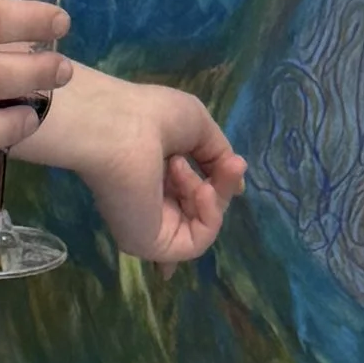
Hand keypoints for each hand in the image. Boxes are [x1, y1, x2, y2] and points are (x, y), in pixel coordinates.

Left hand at [22, 64, 245, 271]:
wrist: (125, 129)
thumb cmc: (153, 117)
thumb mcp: (199, 127)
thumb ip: (218, 157)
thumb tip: (238, 189)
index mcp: (151, 174)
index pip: (182, 197)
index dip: (210, 190)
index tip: (233, 166)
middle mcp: (147, 202)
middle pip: (197, 211)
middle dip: (220, 188)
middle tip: (231, 165)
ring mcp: (148, 225)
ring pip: (200, 226)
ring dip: (214, 197)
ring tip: (199, 169)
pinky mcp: (150, 244)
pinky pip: (195, 242)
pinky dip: (210, 216)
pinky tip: (203, 191)